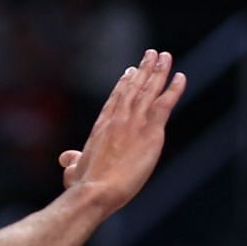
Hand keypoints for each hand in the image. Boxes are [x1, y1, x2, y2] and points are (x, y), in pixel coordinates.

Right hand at [56, 49, 185, 213]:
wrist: (96, 191)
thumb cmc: (83, 186)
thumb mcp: (73, 171)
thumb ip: (72, 161)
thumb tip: (66, 157)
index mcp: (100, 128)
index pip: (115, 100)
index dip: (124, 84)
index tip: (131, 71)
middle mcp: (117, 119)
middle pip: (133, 88)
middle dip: (143, 70)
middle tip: (151, 54)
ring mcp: (134, 123)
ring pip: (149, 90)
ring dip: (158, 71)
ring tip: (165, 56)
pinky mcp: (150, 131)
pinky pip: (165, 104)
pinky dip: (174, 89)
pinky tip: (180, 77)